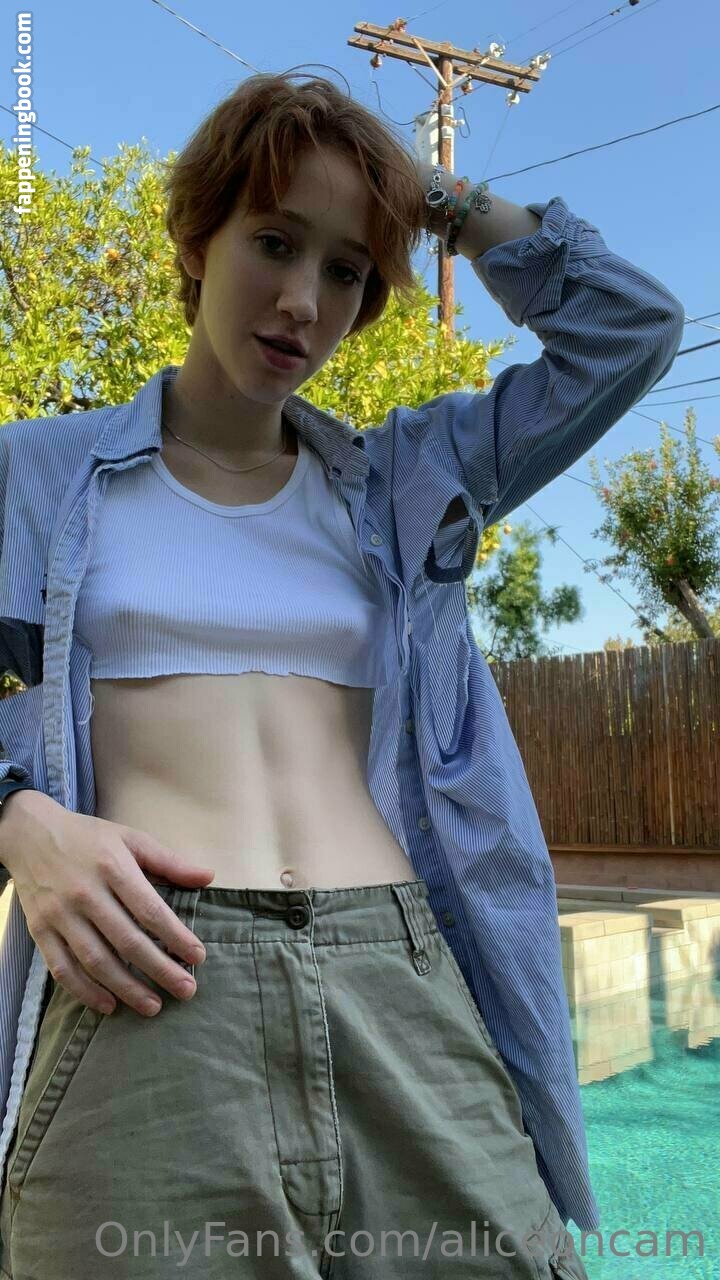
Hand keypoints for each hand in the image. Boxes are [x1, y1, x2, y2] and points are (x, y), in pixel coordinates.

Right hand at [1, 791, 214, 1017]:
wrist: (30, 834)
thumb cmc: (89, 838)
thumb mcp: (131, 839)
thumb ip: (169, 862)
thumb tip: (208, 877)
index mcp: (112, 867)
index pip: (150, 910)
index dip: (176, 936)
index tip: (198, 957)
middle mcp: (85, 893)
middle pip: (127, 941)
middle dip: (160, 970)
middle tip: (186, 990)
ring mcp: (60, 914)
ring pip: (96, 960)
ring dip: (126, 988)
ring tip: (153, 1006)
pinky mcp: (40, 930)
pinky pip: (62, 968)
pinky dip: (85, 991)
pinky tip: (109, 1005)